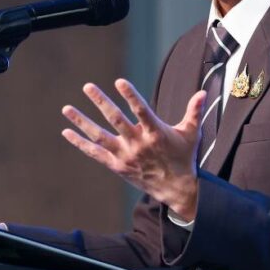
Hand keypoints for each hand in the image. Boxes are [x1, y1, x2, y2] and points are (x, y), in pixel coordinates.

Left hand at [61, 79, 206, 220]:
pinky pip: (95, 153)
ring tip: (66, 108)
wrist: (176, 188)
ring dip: (81, 121)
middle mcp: (138, 144)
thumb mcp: (191, 134)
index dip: (130, 95)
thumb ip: (194, 111)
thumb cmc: (183, 157)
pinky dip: (80, 143)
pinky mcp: (117, 166)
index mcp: (156, 133)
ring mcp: (125, 155)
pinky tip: (67, 132)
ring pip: (99, 136)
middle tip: (87, 86)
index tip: (119, 81)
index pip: (141, 110)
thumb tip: (203, 92)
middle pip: (116, 120)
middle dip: (101, 102)